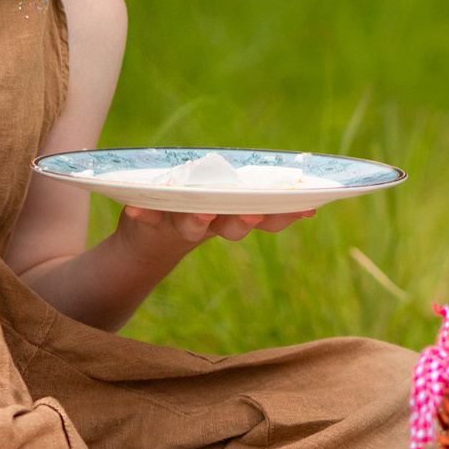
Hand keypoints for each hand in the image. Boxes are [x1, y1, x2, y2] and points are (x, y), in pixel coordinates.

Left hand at [118, 204, 313, 255]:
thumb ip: (265, 204)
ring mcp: (176, 222)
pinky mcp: (145, 220)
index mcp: (232, 216)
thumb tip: (314, 206)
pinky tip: (134, 209)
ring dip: (198, 220)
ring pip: (191, 224)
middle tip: (249, 214)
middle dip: (241, 221)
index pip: (263, 217)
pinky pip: (143, 217)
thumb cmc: (196, 214)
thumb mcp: (229, 206)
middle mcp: (208, 223)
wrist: (145, 244)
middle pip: (230, 226)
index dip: (282, 215)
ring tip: (201, 212)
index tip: (304, 208)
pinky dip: (140, 213)